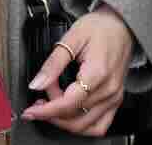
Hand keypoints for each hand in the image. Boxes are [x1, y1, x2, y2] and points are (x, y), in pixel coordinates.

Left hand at [22, 5, 134, 135]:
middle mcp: (109, 89)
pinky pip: (99, 126)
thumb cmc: (100, 27)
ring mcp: (114, 97)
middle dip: (52, 110)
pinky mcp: (115, 100)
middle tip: (42, 95)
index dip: (46, 110)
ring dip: (64, 120)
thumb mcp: (72, 37)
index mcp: (97, 73)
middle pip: (74, 116)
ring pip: (85, 126)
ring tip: (53, 103)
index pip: (68, 103)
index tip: (30, 111)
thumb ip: (53, 63)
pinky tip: (69, 114)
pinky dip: (81, 125)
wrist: (121, 25)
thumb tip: (36, 84)